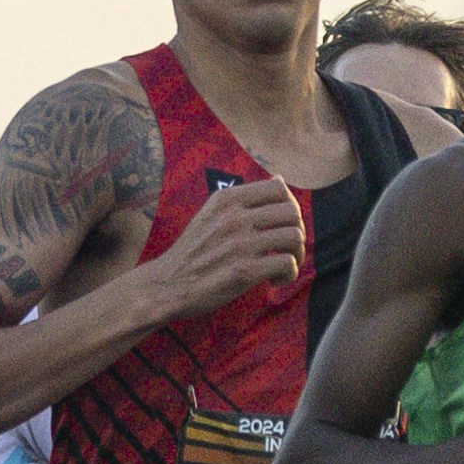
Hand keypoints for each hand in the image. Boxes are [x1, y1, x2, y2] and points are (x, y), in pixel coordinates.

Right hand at [139, 177, 308, 322]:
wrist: (166, 284)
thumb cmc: (193, 252)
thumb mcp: (211, 213)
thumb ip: (243, 198)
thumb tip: (279, 179)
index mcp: (228, 199)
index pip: (279, 188)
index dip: (289, 206)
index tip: (280, 225)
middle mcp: (235, 217)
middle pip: (292, 213)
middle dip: (297, 231)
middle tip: (286, 249)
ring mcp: (240, 244)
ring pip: (295, 237)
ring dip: (297, 255)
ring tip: (283, 265)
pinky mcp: (244, 271)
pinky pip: (288, 264)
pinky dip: (288, 274)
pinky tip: (274, 280)